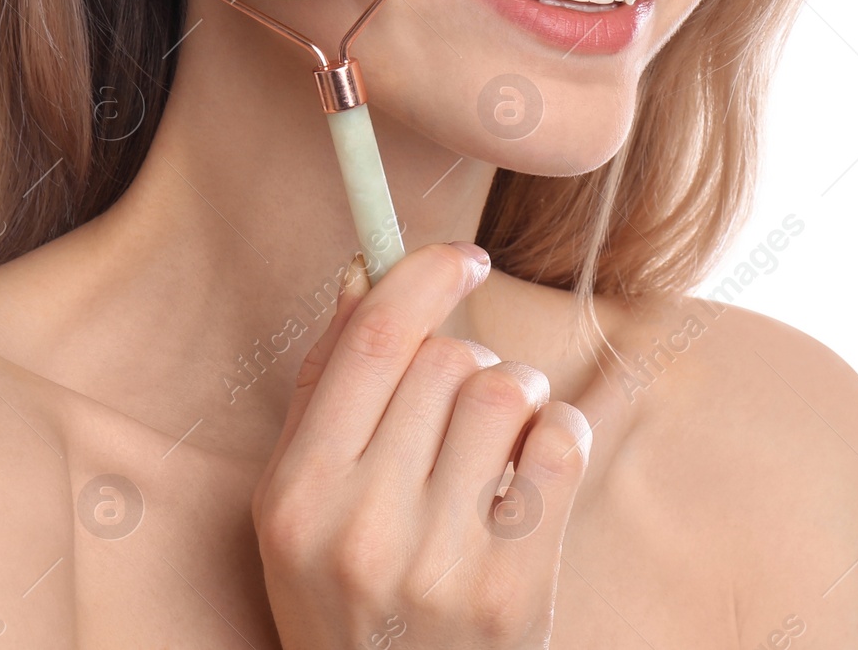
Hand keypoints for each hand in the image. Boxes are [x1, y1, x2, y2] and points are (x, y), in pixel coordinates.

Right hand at [251, 241, 590, 648]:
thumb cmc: (343, 600)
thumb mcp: (300, 504)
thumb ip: (325, 387)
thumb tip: (362, 275)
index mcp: (296, 494)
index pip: (372, 341)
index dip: (423, 276)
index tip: (464, 256)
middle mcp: (362, 527)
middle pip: (445, 361)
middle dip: (468, 357)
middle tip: (466, 396)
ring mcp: (440, 564)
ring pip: (506, 392)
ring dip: (518, 389)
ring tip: (506, 428)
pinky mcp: (513, 594)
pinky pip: (560, 447)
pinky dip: (561, 429)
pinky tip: (540, 457)